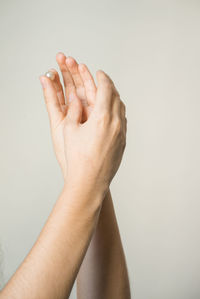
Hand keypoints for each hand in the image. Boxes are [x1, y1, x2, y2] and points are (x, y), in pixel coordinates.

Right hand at [39, 53, 126, 191]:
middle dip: (109, 85)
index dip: (102, 78)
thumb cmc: (77, 158)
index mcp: (102, 117)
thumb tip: (75, 98)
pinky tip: (110, 114)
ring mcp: (121, 133)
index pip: (106, 89)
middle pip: (117, 96)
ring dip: (115, 98)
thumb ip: (73, 110)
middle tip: (103, 80)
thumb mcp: (69, 130)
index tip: (99, 72)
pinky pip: (123, 120)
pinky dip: (117, 111)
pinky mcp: (123, 142)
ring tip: (107, 95)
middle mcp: (116, 123)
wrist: (90, 182)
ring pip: (122, 108)